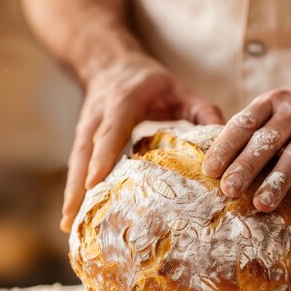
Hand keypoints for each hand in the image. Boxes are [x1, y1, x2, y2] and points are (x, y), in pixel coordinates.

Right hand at [61, 53, 222, 231]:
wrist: (109, 65)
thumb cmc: (147, 81)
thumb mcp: (177, 88)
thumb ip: (200, 109)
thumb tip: (222, 135)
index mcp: (122, 103)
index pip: (110, 131)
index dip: (101, 157)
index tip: (93, 183)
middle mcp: (98, 117)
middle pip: (83, 152)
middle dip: (77, 185)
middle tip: (71, 217)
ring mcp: (85, 129)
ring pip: (75, 162)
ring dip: (70, 192)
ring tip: (67, 224)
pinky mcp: (81, 139)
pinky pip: (76, 165)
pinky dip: (73, 189)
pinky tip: (72, 214)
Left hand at [202, 72, 290, 222]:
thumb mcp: (276, 108)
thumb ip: (252, 130)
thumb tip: (215, 165)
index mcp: (270, 102)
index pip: (243, 124)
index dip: (225, 147)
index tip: (209, 171)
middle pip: (267, 141)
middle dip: (245, 166)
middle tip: (228, 190)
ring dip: (278, 182)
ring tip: (261, 205)